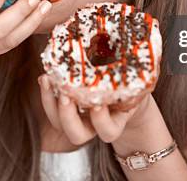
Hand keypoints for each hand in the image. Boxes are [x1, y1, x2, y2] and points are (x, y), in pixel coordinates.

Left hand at [37, 74, 151, 144]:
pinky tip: (45, 76)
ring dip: (49, 104)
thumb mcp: (137, 81)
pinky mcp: (66, 106)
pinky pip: (52, 106)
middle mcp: (92, 125)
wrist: (124, 89)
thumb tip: (141, 50)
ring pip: (58, 124)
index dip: (101, 121)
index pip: (108, 131)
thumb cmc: (132, 85)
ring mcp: (77, 118)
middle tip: (66, 95)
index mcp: (114, 123)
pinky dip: (46, 92)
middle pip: (76, 135)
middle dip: (68, 117)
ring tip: (47, 80)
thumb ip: (137, 76)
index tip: (98, 104)